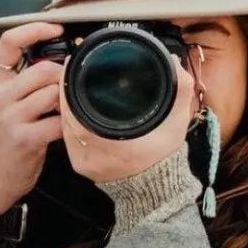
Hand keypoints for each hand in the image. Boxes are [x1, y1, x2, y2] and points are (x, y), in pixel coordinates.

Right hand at [0, 22, 65, 214]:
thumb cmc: (7, 136)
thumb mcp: (7, 102)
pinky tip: (71, 127)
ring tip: (69, 109)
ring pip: (53, 93)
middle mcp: (0, 96)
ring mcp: (10, 118)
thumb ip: (27, 80)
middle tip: (70, 86)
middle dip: (64, 75)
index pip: (9, 42)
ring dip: (68, 100)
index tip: (57, 28)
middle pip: (42, 69)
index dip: (35, 29)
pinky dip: (70, 123)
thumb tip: (61, 58)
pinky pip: (58, 121)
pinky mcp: (25, 139)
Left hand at [59, 54, 199, 183]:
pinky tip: (72, 105)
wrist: (157, 186)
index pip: (78, 115)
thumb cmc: (165, 155)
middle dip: (67, 92)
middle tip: (70, 69)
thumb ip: (180, 90)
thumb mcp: (177, 121)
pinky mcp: (81, 166)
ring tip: (69, 82)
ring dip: (66, 105)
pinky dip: (69, 120)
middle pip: (68, 118)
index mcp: (116, 147)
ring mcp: (85, 163)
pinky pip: (68, 137)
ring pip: (66, 127)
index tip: (73, 67)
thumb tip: (173, 61)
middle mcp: (95, 157)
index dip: (70, 90)